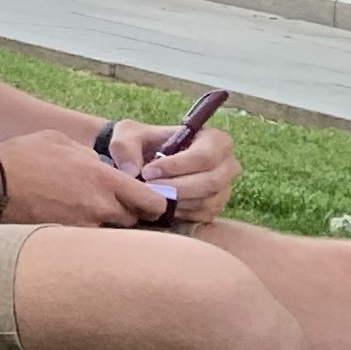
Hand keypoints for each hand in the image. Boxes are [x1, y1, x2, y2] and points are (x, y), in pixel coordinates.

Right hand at [0, 129, 187, 226]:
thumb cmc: (22, 155)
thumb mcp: (60, 141)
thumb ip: (90, 155)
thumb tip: (103, 166)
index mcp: (103, 178)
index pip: (153, 202)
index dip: (154, 203)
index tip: (145, 201)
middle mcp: (100, 206)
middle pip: (133, 221)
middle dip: (125, 213)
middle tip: (106, 205)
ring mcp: (83, 227)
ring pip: (109, 233)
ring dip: (102, 225)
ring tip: (80, 214)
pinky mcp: (66, 240)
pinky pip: (85, 240)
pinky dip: (80, 234)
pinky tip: (63, 222)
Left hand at [118, 117, 237, 227]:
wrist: (143, 161)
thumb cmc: (141, 142)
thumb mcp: (127, 135)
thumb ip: (124, 146)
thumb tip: (132, 171)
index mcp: (214, 140)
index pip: (205, 156)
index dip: (177, 166)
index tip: (148, 171)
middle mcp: (226, 165)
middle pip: (210, 182)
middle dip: (175, 187)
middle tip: (147, 187)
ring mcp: (223, 188)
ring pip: (205, 201)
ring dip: (175, 201)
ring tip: (150, 194)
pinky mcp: (214, 208)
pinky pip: (201, 215)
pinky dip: (178, 212)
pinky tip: (160, 203)